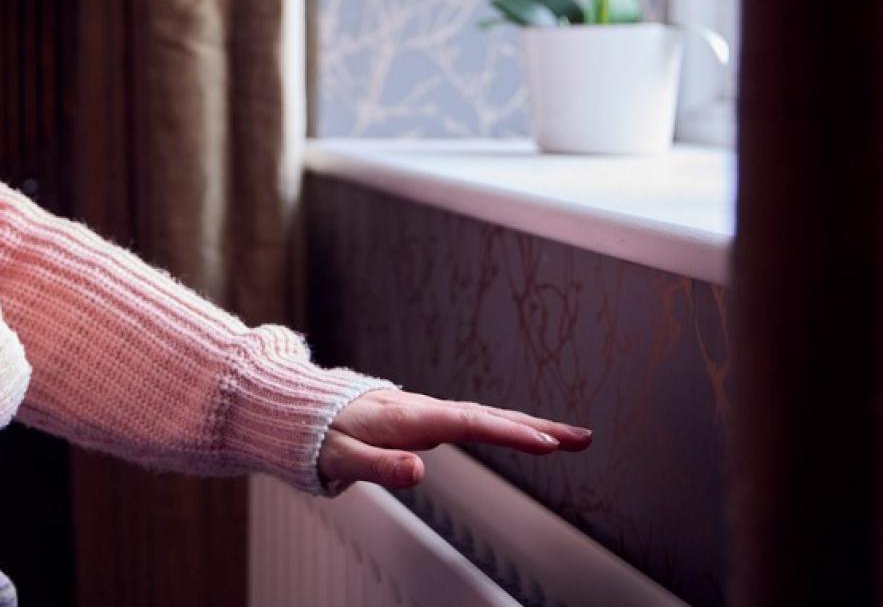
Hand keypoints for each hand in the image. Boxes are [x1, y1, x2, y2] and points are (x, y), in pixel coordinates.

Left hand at [317, 388, 592, 489]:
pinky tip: (525, 432)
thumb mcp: (339, 458)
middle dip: (536, 427)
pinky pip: (474, 420)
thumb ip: (378, 467)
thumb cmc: (318, 435)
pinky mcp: (426, 418)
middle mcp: (423, 410)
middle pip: (488, 416)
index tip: (546, 442)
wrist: (300, 409)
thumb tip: (419, 473)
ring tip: (569, 437)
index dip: (507, 433)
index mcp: (407, 418)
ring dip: (528, 424)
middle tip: (581, 438)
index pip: (468, 424)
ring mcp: (427, 412)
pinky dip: (505, 424)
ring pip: (485, 416)